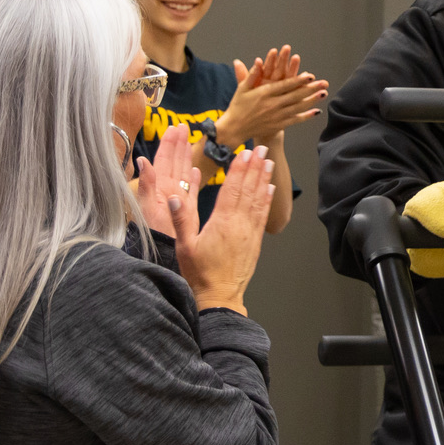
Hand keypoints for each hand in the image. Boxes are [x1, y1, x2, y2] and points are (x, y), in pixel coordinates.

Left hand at [132, 124, 197, 236]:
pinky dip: (195, 179)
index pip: (164, 159)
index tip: (175, 127)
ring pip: (184, 172)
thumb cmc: (154, 232)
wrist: (162, 253)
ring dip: (186, 156)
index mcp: (160, 186)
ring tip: (190, 142)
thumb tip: (142, 160)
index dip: (169, 143)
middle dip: (178, 143)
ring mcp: (178, 199)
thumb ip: (146, 183)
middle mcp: (169, 190)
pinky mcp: (187, 210)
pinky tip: (197, 171)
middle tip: (183, 127)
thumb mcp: (147, 206)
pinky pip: (192, 190)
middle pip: (174, 161)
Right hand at [171, 144, 273, 312]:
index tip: (243, 152)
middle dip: (254, 166)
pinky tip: (269, 188)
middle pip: (248, 189)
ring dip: (263, 178)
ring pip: (258, 199)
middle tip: (260, 147)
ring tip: (268, 160)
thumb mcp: (184, 246)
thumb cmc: (200, 273)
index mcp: (222, 222)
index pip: (231, 189)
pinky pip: (262, 214)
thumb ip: (180, 220)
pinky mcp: (255, 240)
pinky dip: (266, 199)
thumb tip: (173, 196)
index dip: (238, 169)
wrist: (220, 297)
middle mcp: (239, 224)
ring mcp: (249, 232)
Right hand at [218, 46, 328, 145]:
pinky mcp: (278, 124)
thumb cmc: (237, 106)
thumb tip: (258, 61)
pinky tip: (317, 111)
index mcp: (264, 94)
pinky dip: (306, 116)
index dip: (298, 80)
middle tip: (324, 83)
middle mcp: (272, 105)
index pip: (285, 86)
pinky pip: (295, 120)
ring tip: (324, 94)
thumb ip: (252, 75)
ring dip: (312, 101)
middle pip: (295, 96)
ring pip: (298, 107)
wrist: (234, 129)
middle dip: (311, 89)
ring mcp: (276, 116)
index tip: (310, 75)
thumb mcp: (242, 89)